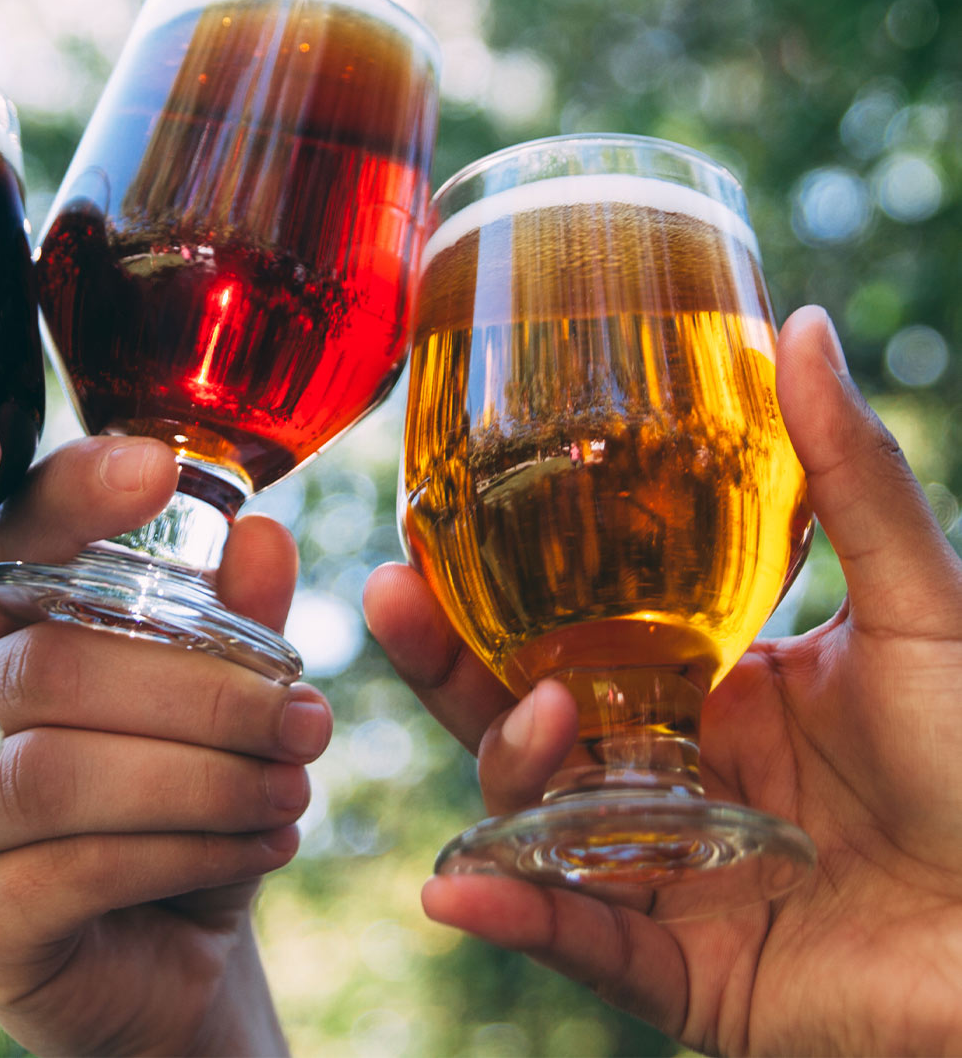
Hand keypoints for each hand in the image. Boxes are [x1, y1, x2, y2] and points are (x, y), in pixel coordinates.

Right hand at [0, 437, 329, 1057]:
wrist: (163, 956)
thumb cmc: (183, 803)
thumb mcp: (225, 708)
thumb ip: (236, 623)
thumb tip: (261, 535)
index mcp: (1, 625)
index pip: (18, 536)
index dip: (79, 495)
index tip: (161, 464)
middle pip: (55, 664)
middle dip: (204, 690)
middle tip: (306, 720)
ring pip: (62, 770)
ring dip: (205, 778)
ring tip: (292, 789)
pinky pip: (78, 867)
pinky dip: (192, 851)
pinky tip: (262, 846)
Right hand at [365, 305, 961, 1055]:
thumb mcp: (921, 604)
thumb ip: (853, 474)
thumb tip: (806, 325)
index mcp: (700, 685)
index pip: (562, 630)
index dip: (484, 585)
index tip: (424, 523)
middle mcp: (662, 770)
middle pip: (515, 712)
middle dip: (441, 661)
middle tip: (388, 591)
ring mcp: (662, 869)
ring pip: (534, 819)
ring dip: (506, 768)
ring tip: (538, 722)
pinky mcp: (681, 971)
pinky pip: (581, 942)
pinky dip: (515, 917)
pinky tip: (459, 892)